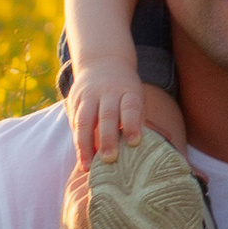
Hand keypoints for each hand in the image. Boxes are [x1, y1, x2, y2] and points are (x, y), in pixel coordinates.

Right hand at [64, 50, 147, 164]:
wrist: (102, 62)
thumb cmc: (125, 91)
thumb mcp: (136, 98)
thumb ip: (139, 119)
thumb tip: (154, 146)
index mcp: (127, 91)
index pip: (130, 107)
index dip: (132, 124)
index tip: (135, 143)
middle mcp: (107, 92)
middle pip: (106, 115)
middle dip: (107, 138)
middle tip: (109, 159)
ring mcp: (88, 95)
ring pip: (84, 120)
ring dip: (85, 145)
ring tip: (87, 166)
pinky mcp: (74, 100)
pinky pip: (74, 122)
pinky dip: (78, 141)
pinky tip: (82, 158)